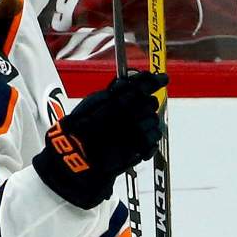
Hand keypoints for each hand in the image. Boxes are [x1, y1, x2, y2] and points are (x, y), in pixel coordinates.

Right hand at [32, 71, 167, 208]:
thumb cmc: (78, 131)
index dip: (155, 80)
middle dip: (149, 103)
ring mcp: (135, 133)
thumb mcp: (90, 104)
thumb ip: (111, 94)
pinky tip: (140, 138)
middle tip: (145, 105)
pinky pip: (154, 139)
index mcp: (115, 101)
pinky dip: (150, 138)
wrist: (74, 158)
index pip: (142, 85)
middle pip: (150, 103)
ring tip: (137, 126)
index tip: (162, 78)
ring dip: (149, 121)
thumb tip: (126, 84)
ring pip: (154, 121)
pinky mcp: (139, 149)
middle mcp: (127, 115)